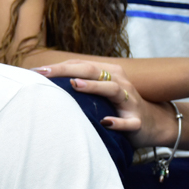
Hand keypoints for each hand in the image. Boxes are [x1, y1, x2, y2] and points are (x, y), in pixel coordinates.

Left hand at [33, 60, 177, 147]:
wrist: (152, 124)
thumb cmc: (116, 106)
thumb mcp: (99, 92)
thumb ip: (78, 85)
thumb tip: (44, 83)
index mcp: (108, 74)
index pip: (80, 65)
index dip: (58, 67)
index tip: (35, 72)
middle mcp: (120, 83)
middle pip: (93, 71)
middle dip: (67, 70)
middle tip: (45, 73)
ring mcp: (130, 102)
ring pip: (113, 89)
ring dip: (95, 87)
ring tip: (75, 85)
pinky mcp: (137, 121)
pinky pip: (129, 122)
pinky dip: (118, 122)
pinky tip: (105, 123)